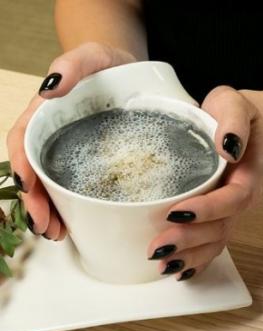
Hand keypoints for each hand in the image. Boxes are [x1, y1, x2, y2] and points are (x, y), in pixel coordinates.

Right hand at [7, 42, 135, 239]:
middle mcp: (53, 135)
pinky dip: (72, 208)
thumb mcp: (93, 56)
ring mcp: (70, 150)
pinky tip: (76, 225)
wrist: (131, 70)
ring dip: (50, 212)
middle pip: (34, 172)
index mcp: (46, 114)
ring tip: (57, 234)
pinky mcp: (89, 161)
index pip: (23, 141)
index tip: (28, 188)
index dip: (22, 166)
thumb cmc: (108, 63)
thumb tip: (50, 87)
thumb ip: (72, 64)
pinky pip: (74, 187)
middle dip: (35, 202)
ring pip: (51, 185)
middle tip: (46, 226)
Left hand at [147, 86, 262, 280]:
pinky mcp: (219, 215)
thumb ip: (234, 119)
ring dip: (191, 255)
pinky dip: (197, 259)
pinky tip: (177, 270)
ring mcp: (232, 209)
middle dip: (192, 239)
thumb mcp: (234, 102)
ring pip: (218, 240)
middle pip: (224, 226)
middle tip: (159, 246)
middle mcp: (245, 196)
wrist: (237, 123)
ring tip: (163, 264)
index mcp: (252, 172)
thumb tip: (227, 147)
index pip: (235, 197)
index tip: (177, 212)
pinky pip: (212, 242)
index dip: (209, 209)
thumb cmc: (232, 112)